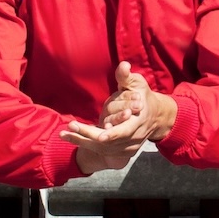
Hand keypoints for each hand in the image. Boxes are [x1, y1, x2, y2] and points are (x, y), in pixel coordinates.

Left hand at [61, 62, 177, 174]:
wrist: (155, 116)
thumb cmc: (143, 96)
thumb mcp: (137, 84)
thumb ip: (127, 77)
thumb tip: (124, 65)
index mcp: (139, 121)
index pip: (125, 131)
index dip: (113, 134)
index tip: (100, 133)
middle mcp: (133, 137)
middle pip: (109, 142)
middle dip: (89, 135)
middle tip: (71, 127)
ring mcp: (127, 147)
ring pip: (102, 149)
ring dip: (82, 141)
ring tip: (63, 134)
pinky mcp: (120, 152)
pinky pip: (100, 151)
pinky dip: (84, 145)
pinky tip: (70, 137)